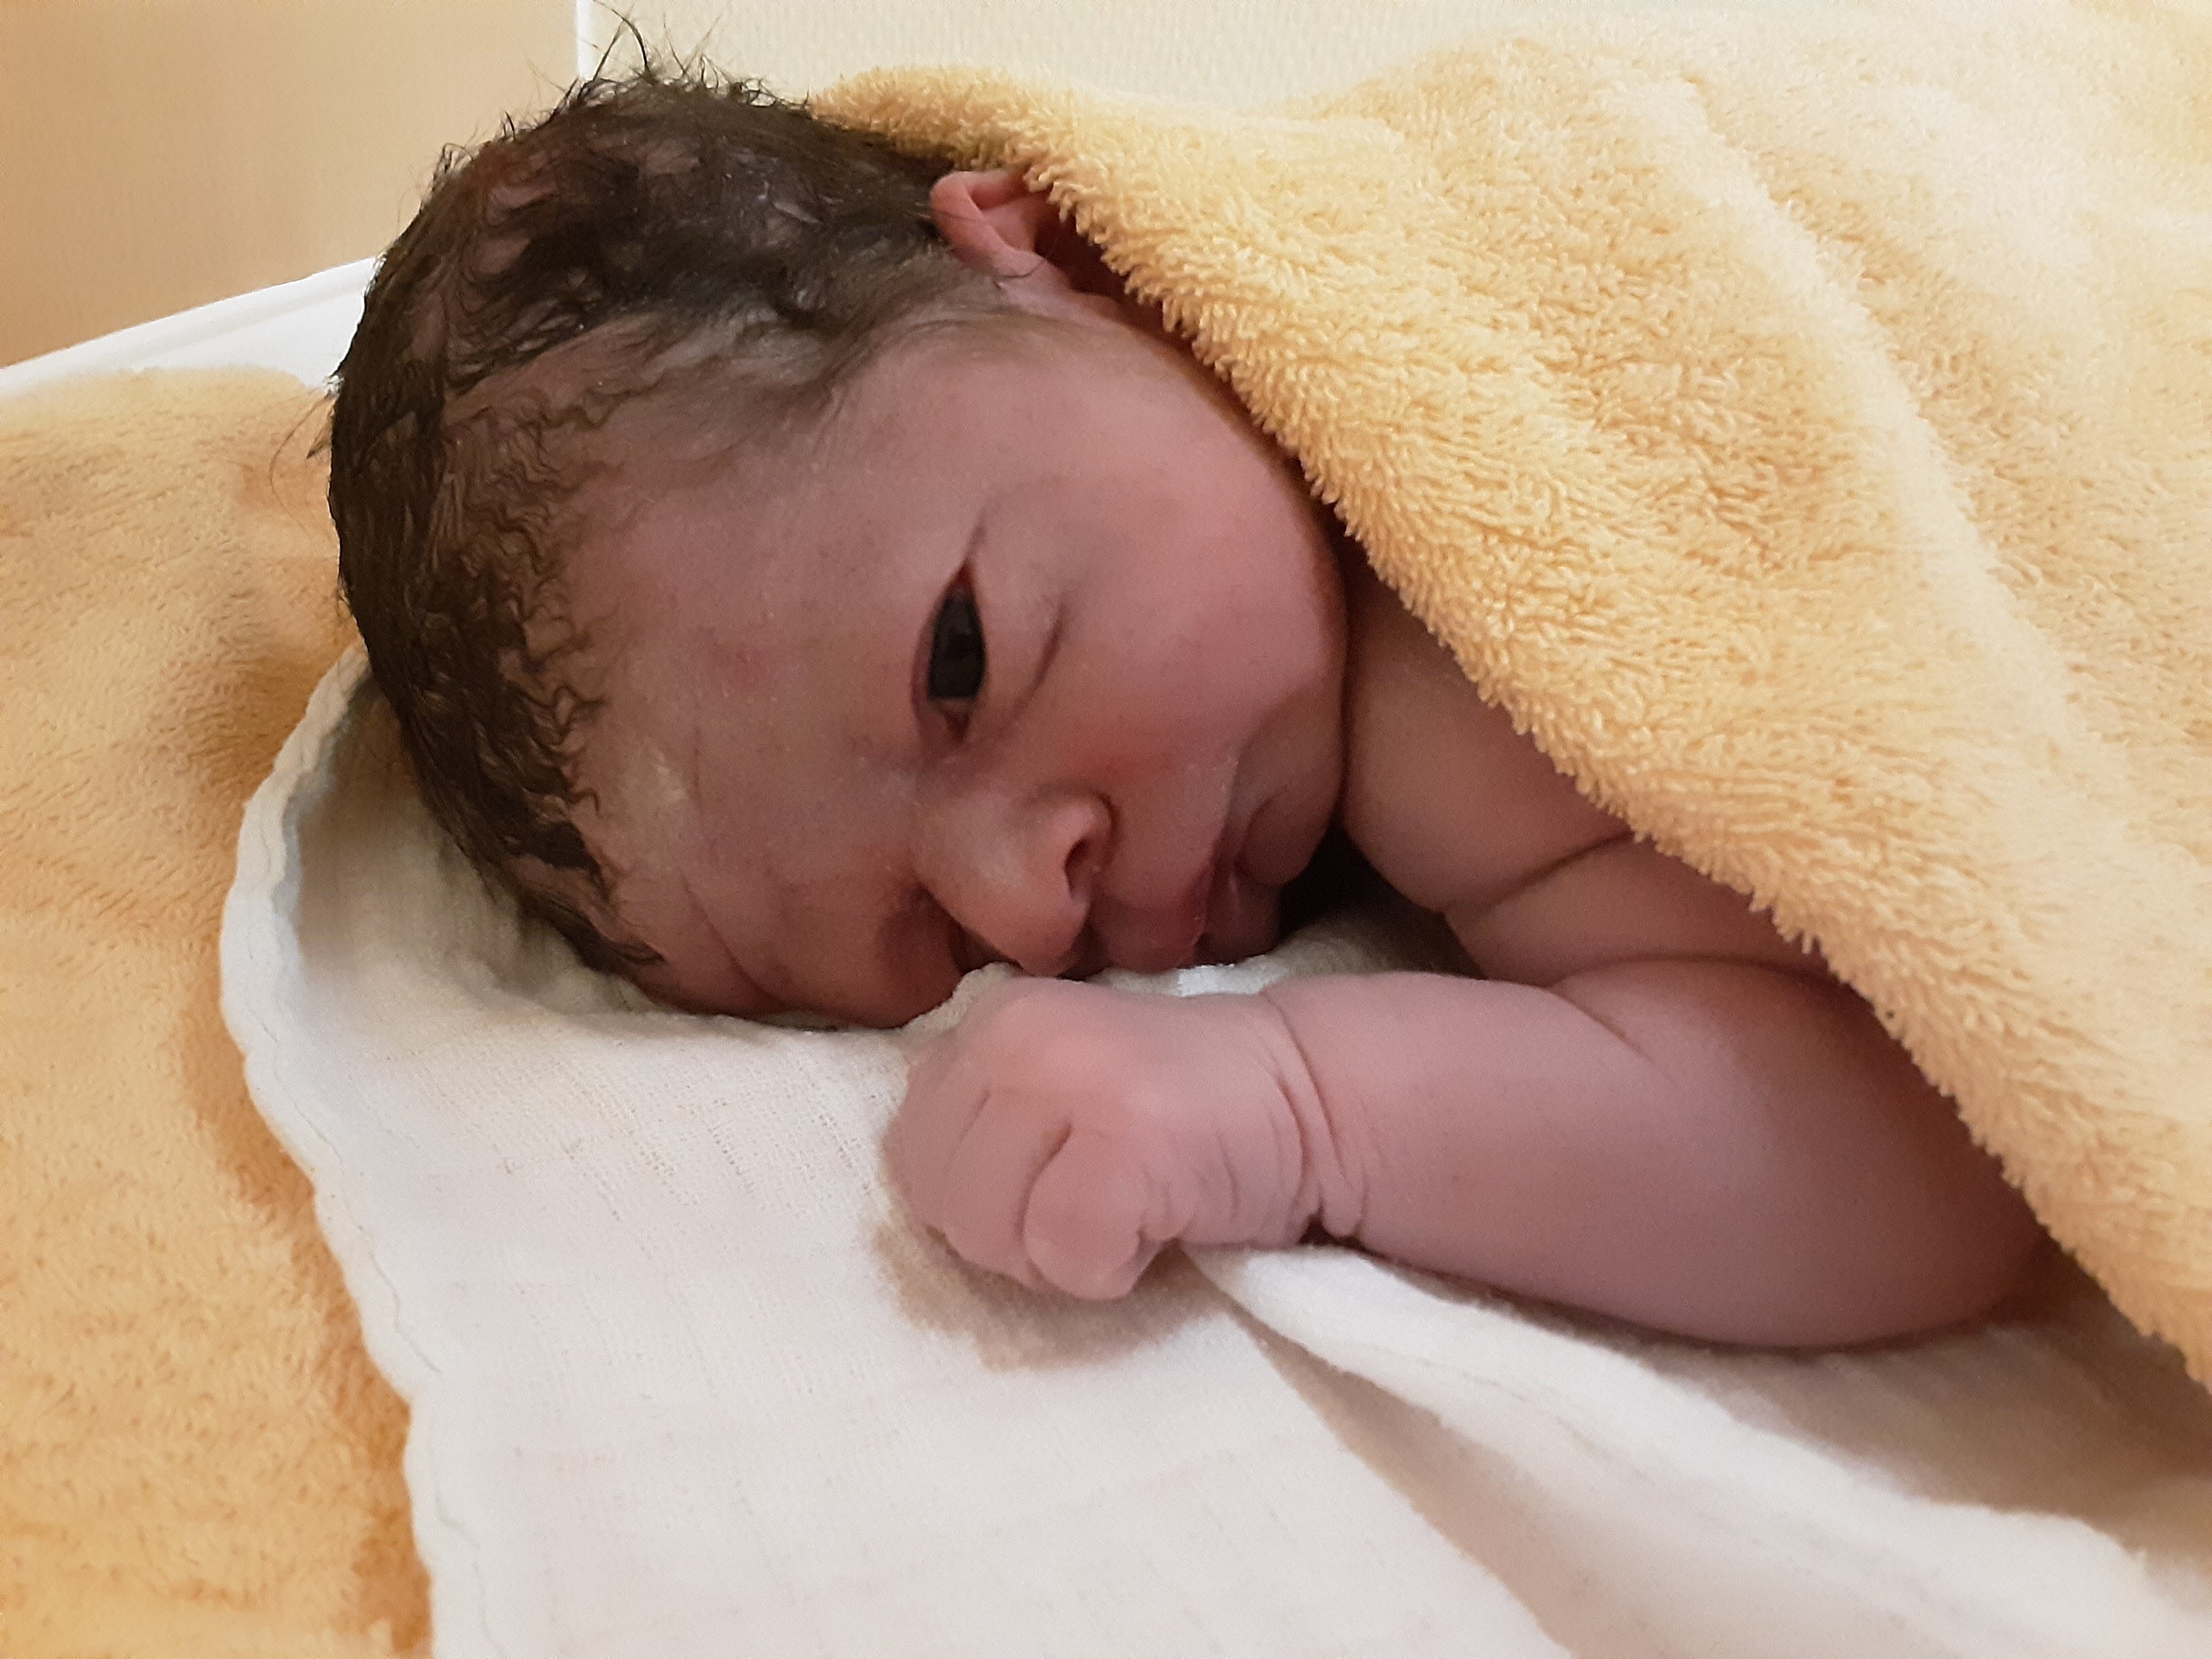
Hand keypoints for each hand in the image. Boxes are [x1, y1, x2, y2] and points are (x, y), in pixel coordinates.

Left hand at [888, 978, 1320, 1297]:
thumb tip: (927, 1201)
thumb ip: (984, 1121)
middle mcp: (1014, 1037)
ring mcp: (1067, 1081)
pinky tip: (1158, 1224)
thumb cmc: (1178, 1116)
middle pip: (943, 1205)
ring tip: (1125, 1208)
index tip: (1060, 1179)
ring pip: (990, 1235)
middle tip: (1096, 1205)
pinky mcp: (1123, 1138)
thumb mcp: (1056, 1090)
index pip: (913, 1158)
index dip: (983, 1200)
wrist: (1310, 1098)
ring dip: (1060, 1255)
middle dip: (1015, 1236)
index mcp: (987, 1021)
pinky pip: (1064, 1254)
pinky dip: (1111, 1269)